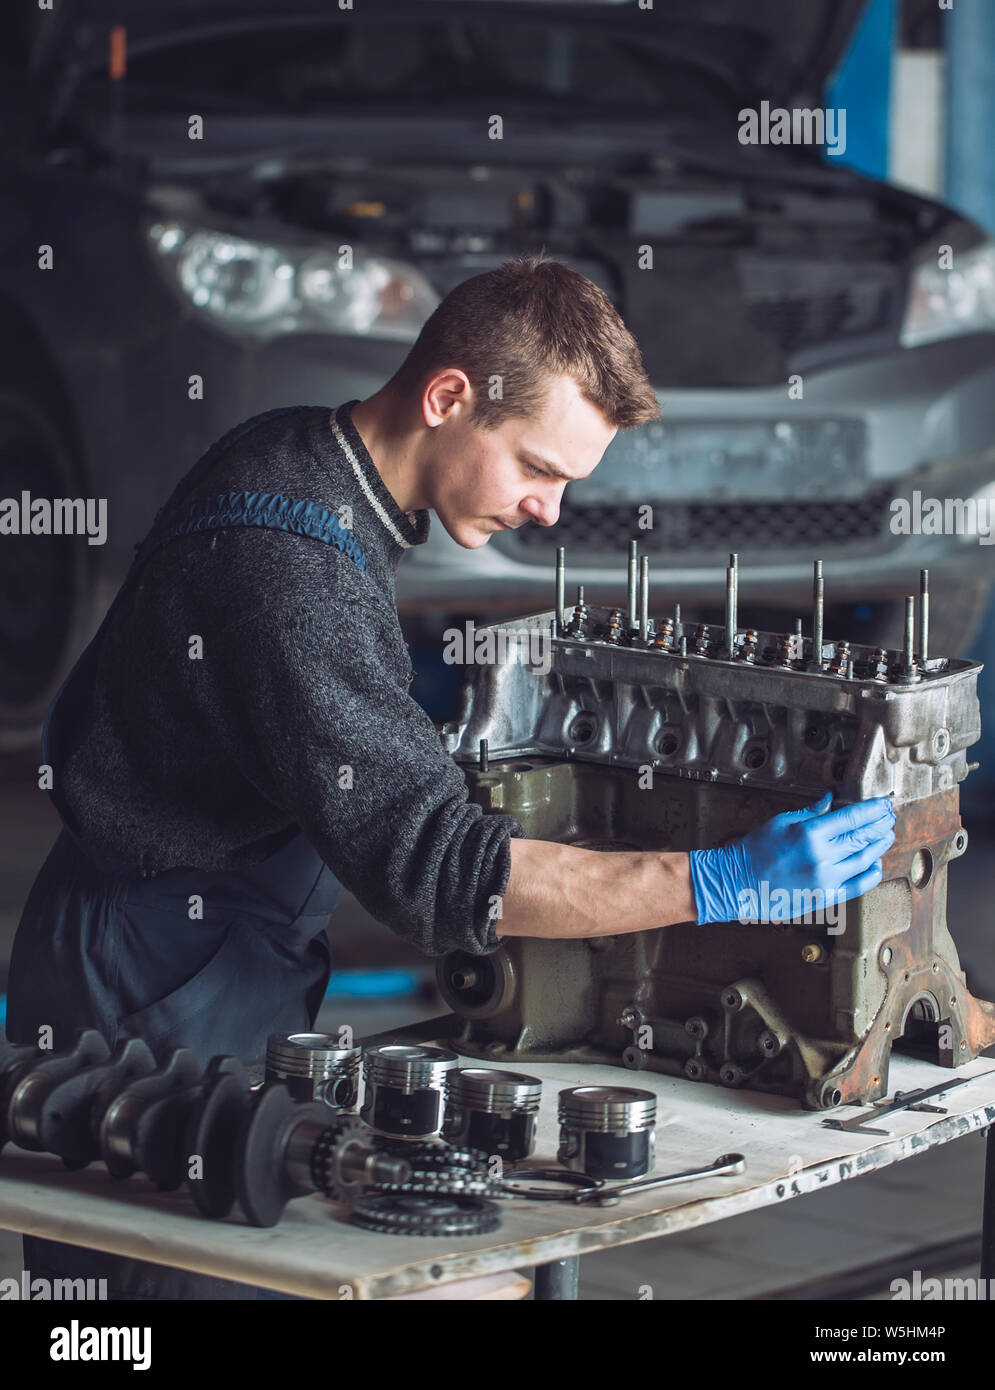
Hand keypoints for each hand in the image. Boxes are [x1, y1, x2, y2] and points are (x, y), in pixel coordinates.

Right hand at [688, 792, 895, 924]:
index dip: (873, 810)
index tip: (884, 804)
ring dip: (880, 846)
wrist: (739, 883)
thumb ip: (811, 812)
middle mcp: (822, 858)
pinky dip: (872, 872)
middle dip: (880, 825)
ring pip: (866, 860)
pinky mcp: (826, 898)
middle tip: (889, 817)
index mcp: (810, 835)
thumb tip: (831, 800)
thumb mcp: (781, 822)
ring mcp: (827, 880)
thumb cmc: (756, 850)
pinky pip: (859, 885)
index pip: (853, 818)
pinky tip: (874, 862)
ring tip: (886, 835)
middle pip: (864, 838)